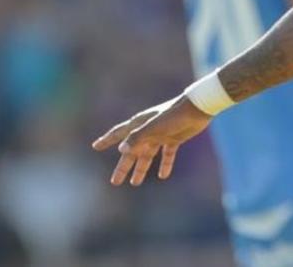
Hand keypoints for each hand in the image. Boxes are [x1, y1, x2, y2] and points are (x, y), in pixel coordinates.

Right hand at [92, 95, 211, 185]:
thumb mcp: (153, 127)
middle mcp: (148, 131)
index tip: (95, 146)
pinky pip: (167, 155)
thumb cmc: (173, 115)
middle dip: (124, 167)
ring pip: (148, 156)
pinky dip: (165, 164)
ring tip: (135, 183)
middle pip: (132, 152)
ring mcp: (161, 135)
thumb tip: (121, 150)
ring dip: (141, 169)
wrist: (197, 109)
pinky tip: (163, 176)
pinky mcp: (174, 139)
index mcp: (139, 124)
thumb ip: (137, 138)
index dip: (107, 140)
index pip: (119, 133)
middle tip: (115, 182)